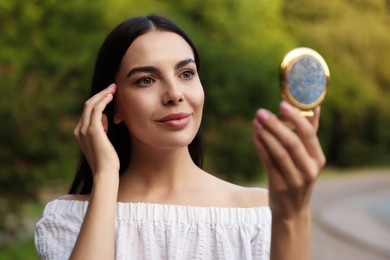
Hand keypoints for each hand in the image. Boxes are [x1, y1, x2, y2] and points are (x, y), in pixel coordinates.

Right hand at [74, 83, 119, 176]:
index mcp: (80, 133)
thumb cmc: (108, 161)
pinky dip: (104, 100)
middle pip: (88, 105)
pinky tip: (111, 96)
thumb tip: (105, 119)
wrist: (105, 173)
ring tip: (114, 88)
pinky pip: (97, 110)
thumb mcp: (103, 142)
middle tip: (113, 87)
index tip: (109, 95)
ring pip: (91, 105)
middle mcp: (79, 130)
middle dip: (100, 94)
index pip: (88, 112)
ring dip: (103, 94)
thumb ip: (102, 130)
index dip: (98, 101)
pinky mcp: (93, 130)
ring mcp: (85, 130)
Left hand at [252, 101, 325, 217]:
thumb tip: (316, 107)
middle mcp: (309, 169)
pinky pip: (269, 164)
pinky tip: (255, 136)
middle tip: (260, 112)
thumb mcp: (309, 158)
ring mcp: (295, 180)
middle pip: (292, 142)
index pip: (309, 134)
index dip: (295, 118)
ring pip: (279, 153)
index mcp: (318, 159)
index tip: (281, 104)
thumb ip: (310, 133)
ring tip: (255, 122)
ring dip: (265, 135)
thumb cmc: (299, 175)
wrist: (292, 210)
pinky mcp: (279, 186)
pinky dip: (261, 148)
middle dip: (275, 125)